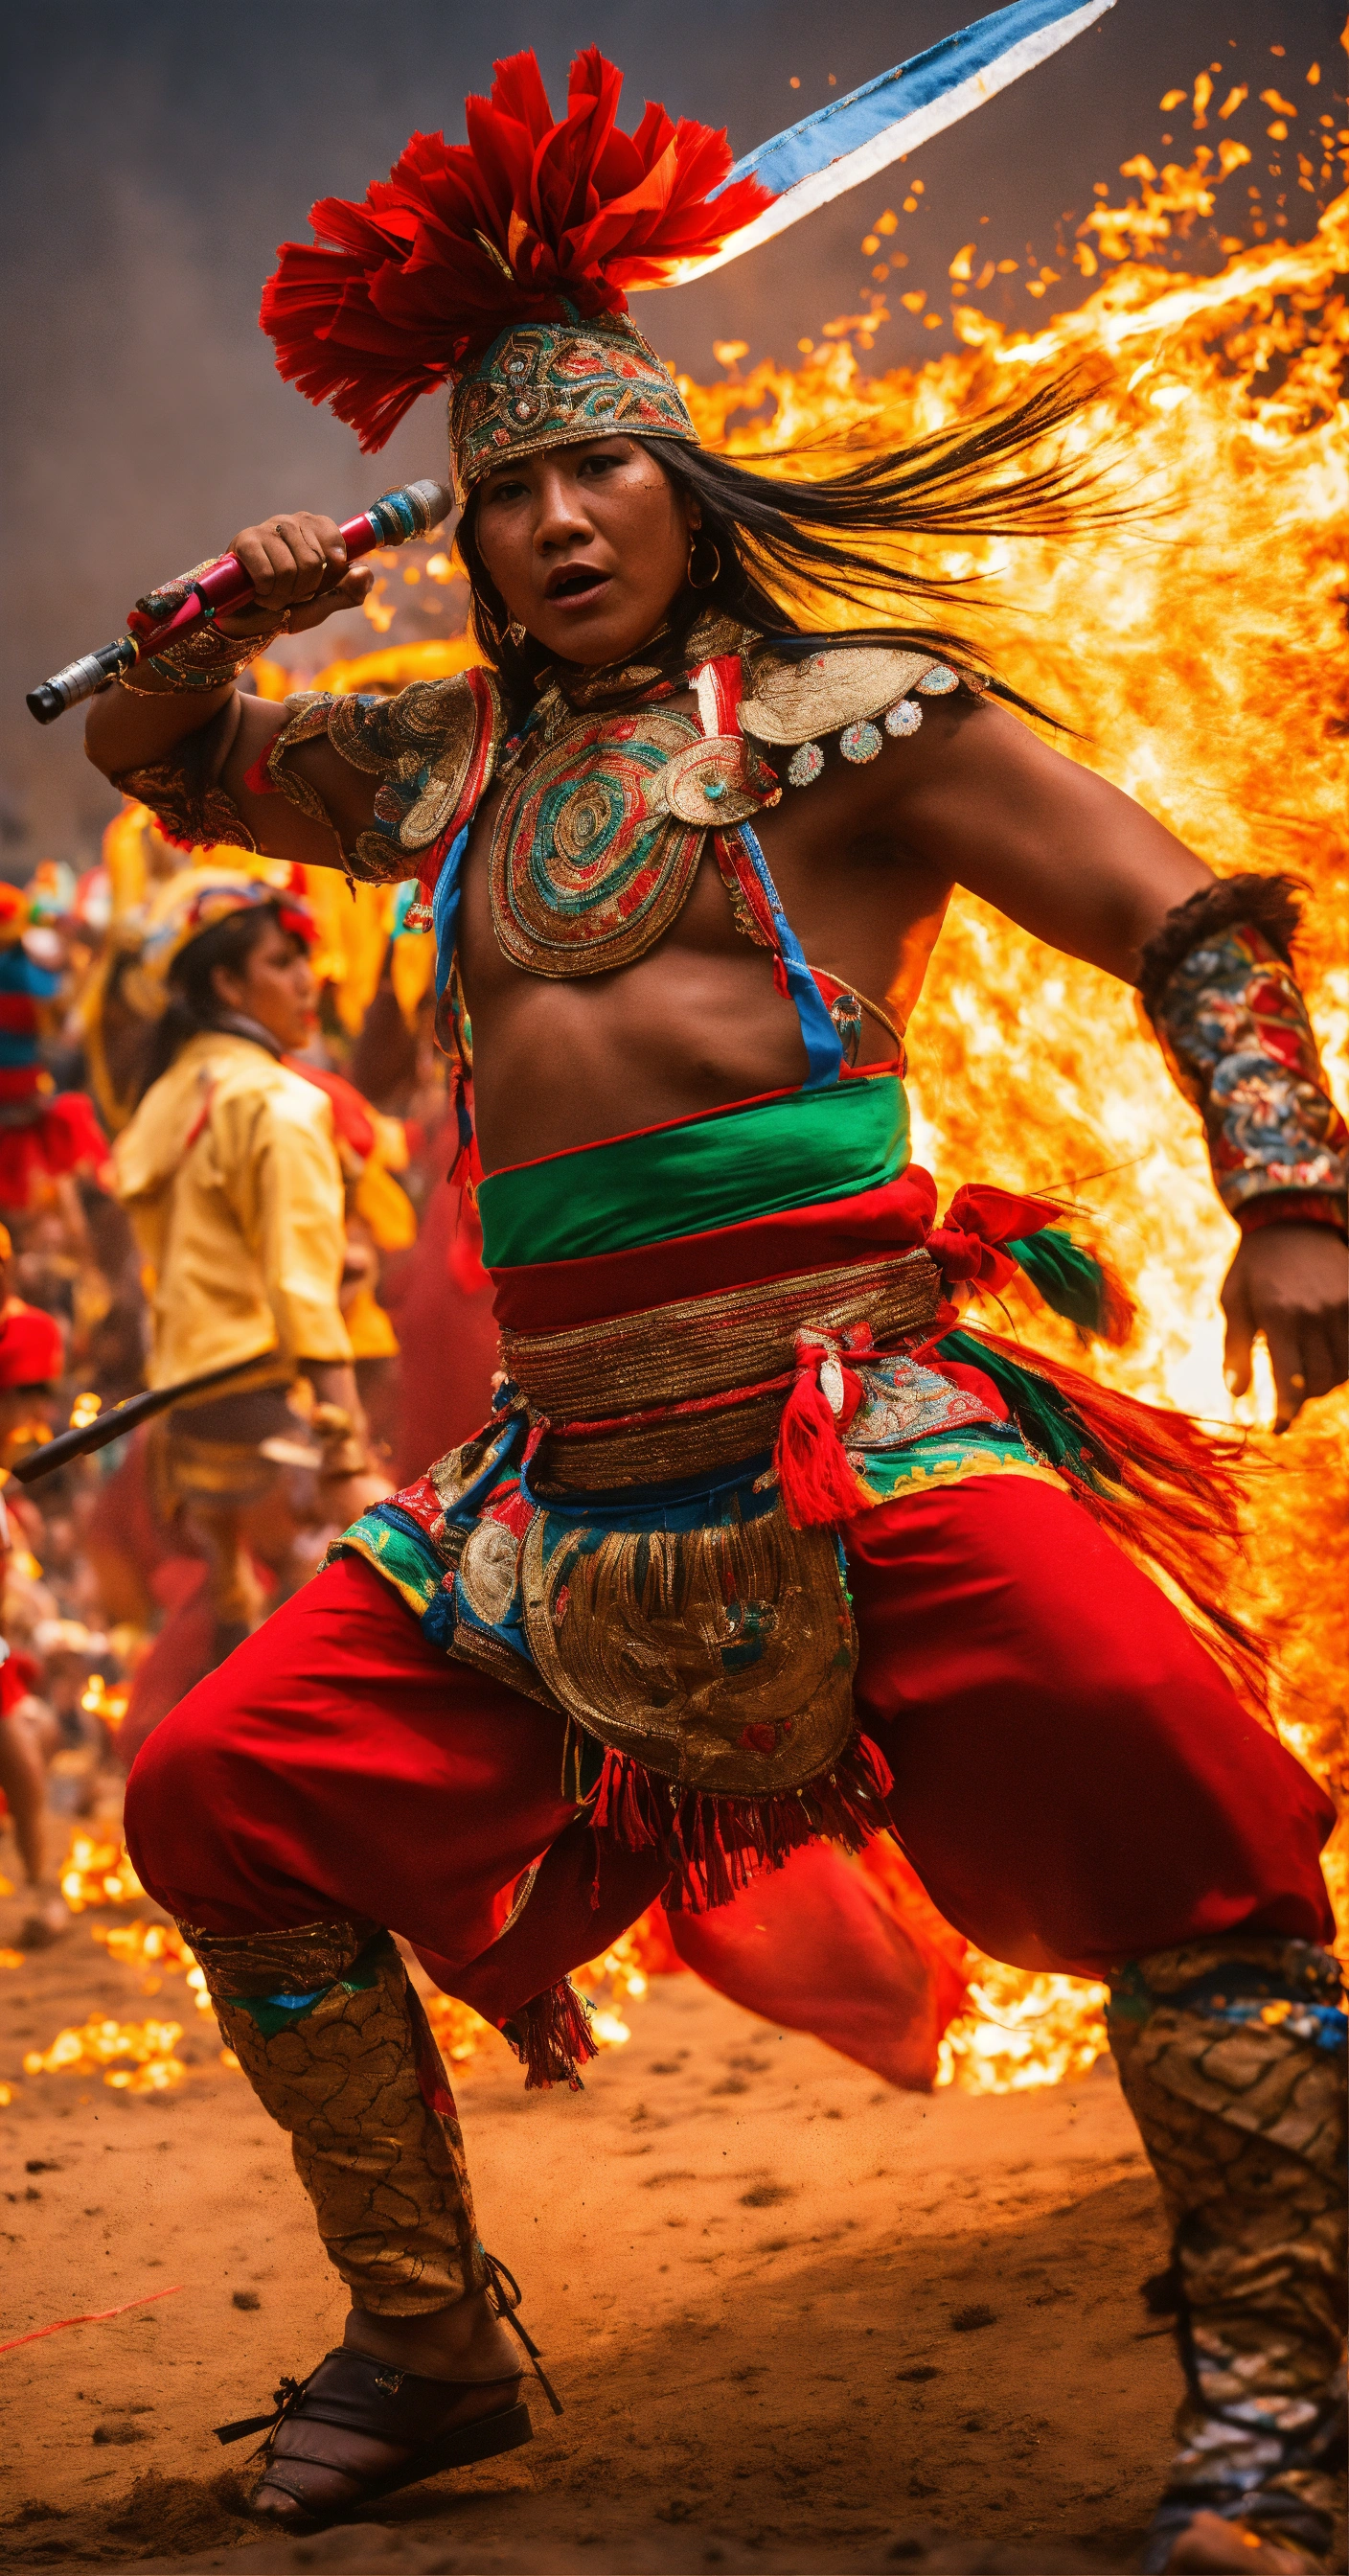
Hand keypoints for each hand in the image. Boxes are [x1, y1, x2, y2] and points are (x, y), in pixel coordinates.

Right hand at [214, 512, 373, 638]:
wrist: (248, 618)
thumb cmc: (288, 606)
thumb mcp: (325, 603)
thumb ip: (350, 591)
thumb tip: (365, 570)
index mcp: (315, 529)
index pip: (337, 544)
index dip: (328, 574)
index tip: (316, 583)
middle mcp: (291, 522)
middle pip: (313, 562)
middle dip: (302, 589)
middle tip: (290, 591)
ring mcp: (267, 529)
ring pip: (289, 569)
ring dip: (282, 594)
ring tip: (273, 592)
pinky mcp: (245, 541)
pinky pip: (266, 574)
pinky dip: (264, 593)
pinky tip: (258, 591)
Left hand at [1221, 1221, 1347, 1430]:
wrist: (1292, 1221)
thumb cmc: (1253, 1266)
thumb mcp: (1233, 1301)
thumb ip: (1235, 1348)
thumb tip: (1236, 1393)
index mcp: (1279, 1315)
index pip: (1289, 1381)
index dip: (1285, 1412)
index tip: (1277, 1427)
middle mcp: (1315, 1313)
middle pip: (1321, 1381)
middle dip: (1304, 1398)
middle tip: (1290, 1398)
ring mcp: (1342, 1306)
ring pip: (1344, 1369)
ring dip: (1326, 1383)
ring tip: (1308, 1378)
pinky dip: (1344, 1364)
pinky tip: (1328, 1361)